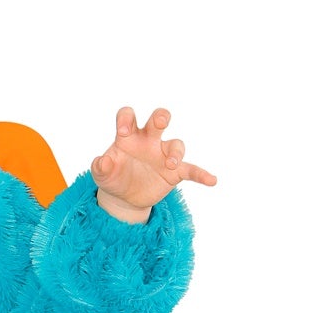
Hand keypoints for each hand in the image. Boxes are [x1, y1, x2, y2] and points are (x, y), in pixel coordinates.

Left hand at [91, 106, 216, 223]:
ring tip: (170, 164)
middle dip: (161, 117)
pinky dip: (201, 174)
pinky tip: (211, 180)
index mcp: (129, 135)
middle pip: (158, 120)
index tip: (122, 131)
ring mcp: (163, 155)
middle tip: (160, 122)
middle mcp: (149, 140)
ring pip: (176, 144)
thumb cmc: (113, 177)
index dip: (126, 119)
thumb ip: (101, 167)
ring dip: (175, 152)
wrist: (123, 197)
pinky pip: (191, 170)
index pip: (128, 116)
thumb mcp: (102, 174)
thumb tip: (102, 162)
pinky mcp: (174, 172)